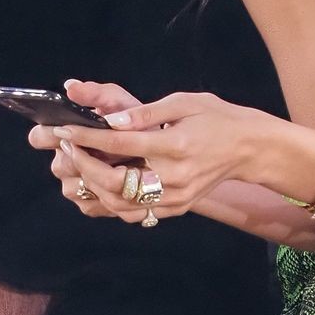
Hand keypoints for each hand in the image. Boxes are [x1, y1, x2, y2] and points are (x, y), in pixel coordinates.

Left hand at [34, 87, 262, 224]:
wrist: (250, 148)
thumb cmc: (216, 118)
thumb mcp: (184, 102)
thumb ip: (146, 113)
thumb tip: (112, 121)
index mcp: (175, 145)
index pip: (121, 144)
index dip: (87, 138)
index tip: (65, 131)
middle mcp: (174, 176)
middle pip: (115, 181)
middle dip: (85, 165)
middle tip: (69, 148)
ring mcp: (177, 197)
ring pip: (122, 203)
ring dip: (94, 187)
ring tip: (82, 166)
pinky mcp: (178, 207)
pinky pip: (136, 213)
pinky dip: (112, 203)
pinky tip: (101, 185)